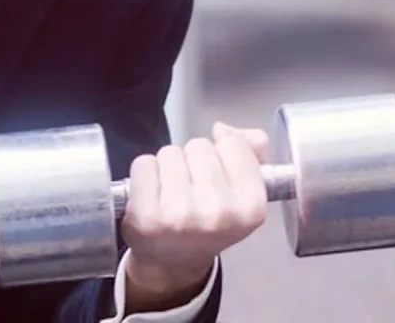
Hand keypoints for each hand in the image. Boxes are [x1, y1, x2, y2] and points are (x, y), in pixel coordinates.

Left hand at [122, 123, 268, 312]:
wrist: (174, 262)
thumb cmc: (208, 221)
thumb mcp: (242, 191)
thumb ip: (248, 151)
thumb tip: (223, 130)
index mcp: (250, 207)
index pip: (232, 144)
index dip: (222, 153)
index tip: (219, 176)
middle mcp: (218, 213)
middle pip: (199, 146)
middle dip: (193, 160)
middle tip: (192, 190)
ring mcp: (181, 215)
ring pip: (170, 152)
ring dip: (168, 167)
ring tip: (172, 194)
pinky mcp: (147, 216)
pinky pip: (144, 163)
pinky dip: (145, 174)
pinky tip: (152, 197)